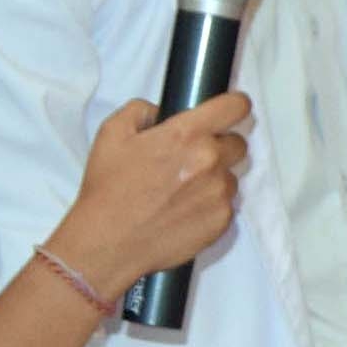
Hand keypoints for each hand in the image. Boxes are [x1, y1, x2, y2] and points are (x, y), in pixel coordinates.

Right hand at [55, 93, 249, 288]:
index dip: (234, 105)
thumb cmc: (109, 189)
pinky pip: (226, 205)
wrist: (109, 241)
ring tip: (182, 191)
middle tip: (191, 159)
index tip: (231, 109)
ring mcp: (219, 193)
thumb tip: (161, 112)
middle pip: (238, 144)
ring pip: (231, 176)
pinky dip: (210, 205)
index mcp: (186, 134)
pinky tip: (183, 210)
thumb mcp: (113, 133)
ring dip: (215, 179)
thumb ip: (142, 110)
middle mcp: (210, 161)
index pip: (235, 107)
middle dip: (219, 147)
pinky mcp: (221, 221)